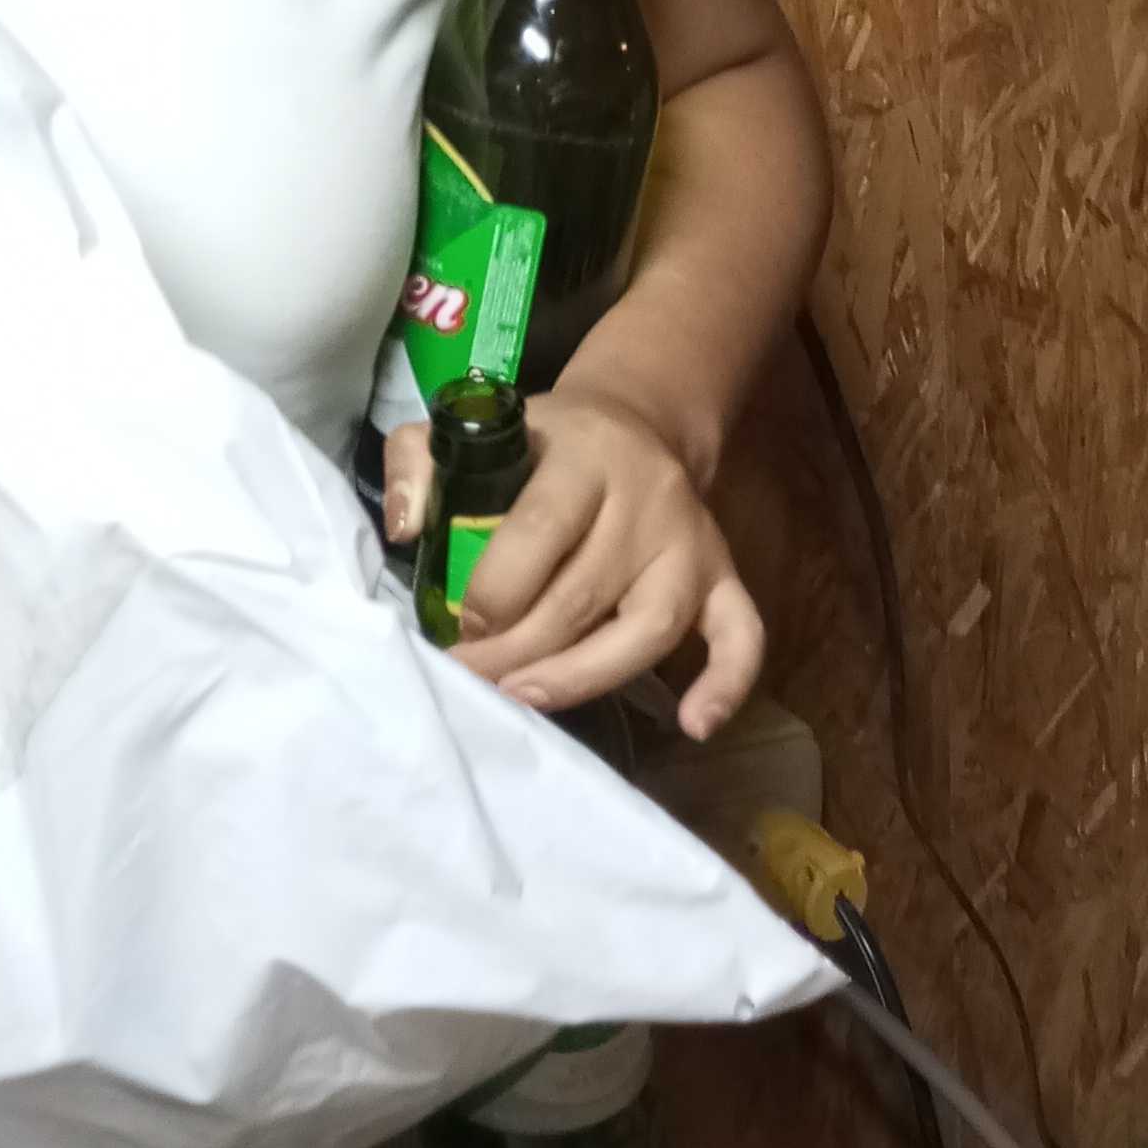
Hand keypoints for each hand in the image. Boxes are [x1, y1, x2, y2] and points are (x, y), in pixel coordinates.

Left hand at [379, 387, 763, 738]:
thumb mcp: (473, 425)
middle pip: (584, 593)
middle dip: (519, 649)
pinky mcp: (726, 576)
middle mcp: (646, 500)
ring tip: (528, 698)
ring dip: (586, 675)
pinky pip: (743, 634)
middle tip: (472, 678)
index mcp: (582, 455)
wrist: (636, 421)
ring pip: (650, 626)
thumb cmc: (540, 439)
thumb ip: (418, 461)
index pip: (539, 531)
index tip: (459, 625)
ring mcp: (692, 544)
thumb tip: (404, 531)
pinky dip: (727, 684)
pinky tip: (693, 725)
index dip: (495, 590)